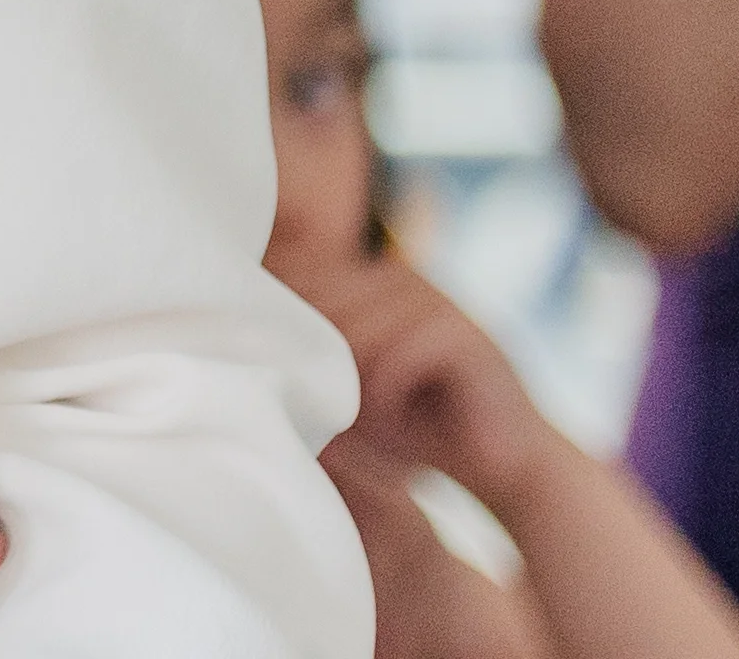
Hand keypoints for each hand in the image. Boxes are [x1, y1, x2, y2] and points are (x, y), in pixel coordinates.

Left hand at [295, 247, 576, 512]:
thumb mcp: (352, 394)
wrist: (507, 463)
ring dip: (350, 391)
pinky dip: (383, 398)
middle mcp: (398, 276)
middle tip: (328, 416)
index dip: (279, 330)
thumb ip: (308, 367)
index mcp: (369, 280)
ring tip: (366, 425)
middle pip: (316, 306)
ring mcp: (434, 297)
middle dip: (315, 367)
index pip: (296, 281)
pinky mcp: (462, 332)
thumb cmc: (419, 432)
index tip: (275, 378)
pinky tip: (394, 422)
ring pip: (350, 333)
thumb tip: (230, 355)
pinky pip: (392, 359)